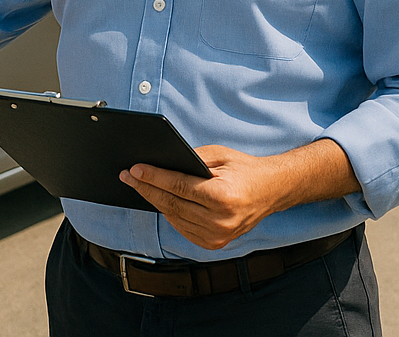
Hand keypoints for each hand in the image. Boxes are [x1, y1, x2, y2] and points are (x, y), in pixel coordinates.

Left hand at [120, 138, 357, 250]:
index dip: (154, 177)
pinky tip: (158, 199)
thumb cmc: (244, 169)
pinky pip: (182, 227)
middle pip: (172, 203)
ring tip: (138, 185)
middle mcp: (220, 220)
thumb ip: (190, 159)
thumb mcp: (219, 155)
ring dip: (154, 201)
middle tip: (127, 176)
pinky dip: (169, 213)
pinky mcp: (214, 243)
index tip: (134, 169)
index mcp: (223, 196)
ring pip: (174, 217)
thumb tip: (159, 162)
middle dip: (147, 188)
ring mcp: (218, 236)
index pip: (179, 187)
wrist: (271, 192)